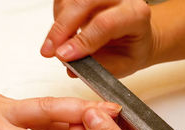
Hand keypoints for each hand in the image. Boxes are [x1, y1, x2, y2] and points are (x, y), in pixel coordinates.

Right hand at [40, 0, 156, 77]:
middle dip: (61, 28)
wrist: (135, 33)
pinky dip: (58, 17)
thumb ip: (99, 68)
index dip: (81, 40)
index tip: (63, 56)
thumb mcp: (123, 65)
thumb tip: (72, 68)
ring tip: (57, 45)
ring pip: (71, 0)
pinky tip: (63, 32)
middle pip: (84, 3)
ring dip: (58, 24)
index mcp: (136, 15)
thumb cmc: (132, 48)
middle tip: (49, 51)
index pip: (105, 23)